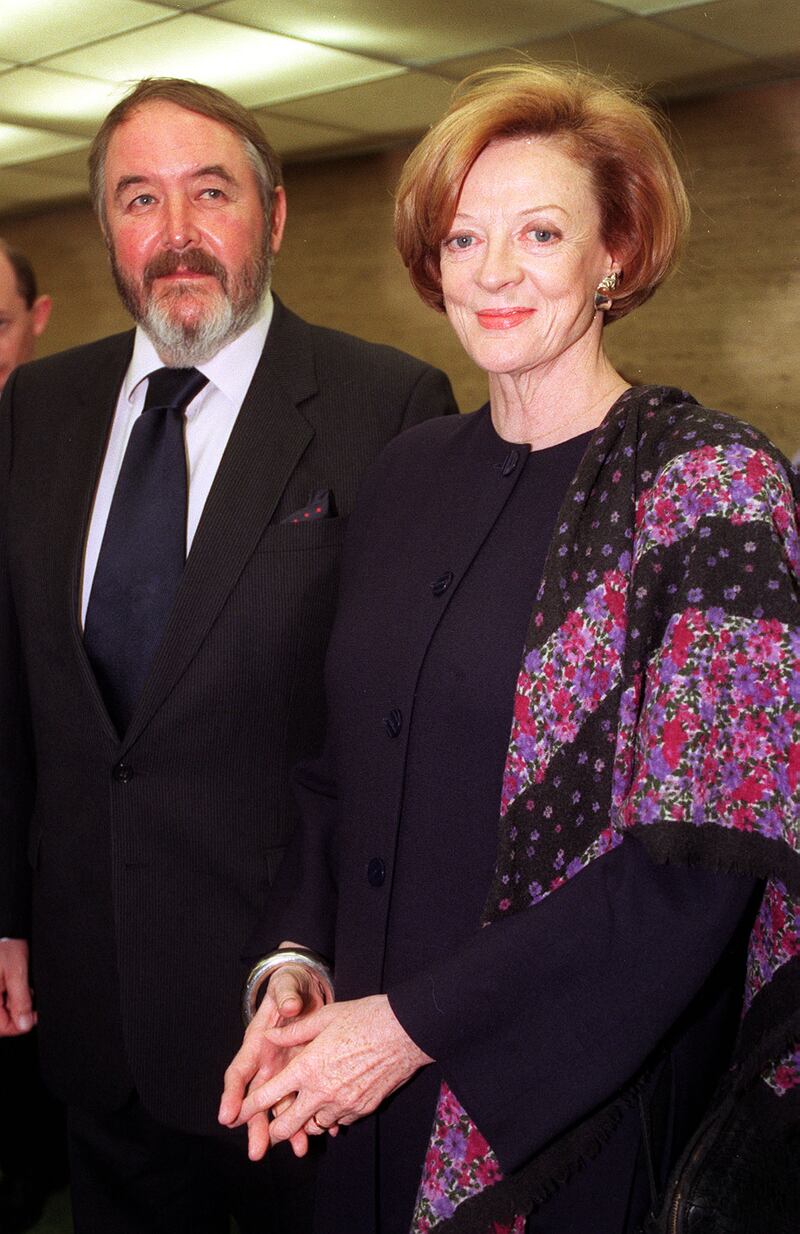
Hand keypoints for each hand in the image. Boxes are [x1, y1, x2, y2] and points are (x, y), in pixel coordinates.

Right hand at [0, 938, 35, 1035]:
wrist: (5, 931)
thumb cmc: (5, 945)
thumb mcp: (17, 972)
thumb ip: (21, 1000)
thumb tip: (25, 1024)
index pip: (3, 1027)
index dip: (21, 1024)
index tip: (34, 1014)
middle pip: (3, 1020)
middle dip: (18, 1011)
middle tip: (27, 993)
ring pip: (3, 1012)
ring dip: (15, 1003)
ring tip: (20, 984)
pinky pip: (1, 1002)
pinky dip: (10, 996)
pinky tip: (14, 983)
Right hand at [219, 944, 329, 1159]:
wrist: (305, 989)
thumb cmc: (289, 988)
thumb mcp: (287, 986)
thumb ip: (286, 995)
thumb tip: (288, 1006)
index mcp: (256, 1043)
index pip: (239, 1072)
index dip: (232, 1095)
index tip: (228, 1116)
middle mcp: (267, 1063)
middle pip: (257, 1099)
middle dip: (256, 1126)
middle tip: (258, 1152)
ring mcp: (284, 1071)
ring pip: (281, 1105)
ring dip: (288, 1128)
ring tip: (298, 1149)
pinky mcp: (302, 1073)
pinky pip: (304, 1098)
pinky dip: (313, 1115)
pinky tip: (323, 1131)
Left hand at [233, 994, 431, 1152]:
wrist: (406, 1032)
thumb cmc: (364, 1017)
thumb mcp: (325, 1016)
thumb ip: (293, 1031)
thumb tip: (269, 1036)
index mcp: (307, 1068)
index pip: (268, 1097)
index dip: (249, 1108)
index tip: (237, 1115)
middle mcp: (321, 1092)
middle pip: (286, 1126)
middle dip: (272, 1130)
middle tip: (268, 1127)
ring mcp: (343, 1105)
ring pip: (312, 1127)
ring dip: (304, 1122)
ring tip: (302, 1112)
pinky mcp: (361, 1110)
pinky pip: (337, 1122)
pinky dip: (329, 1118)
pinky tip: (331, 1104)